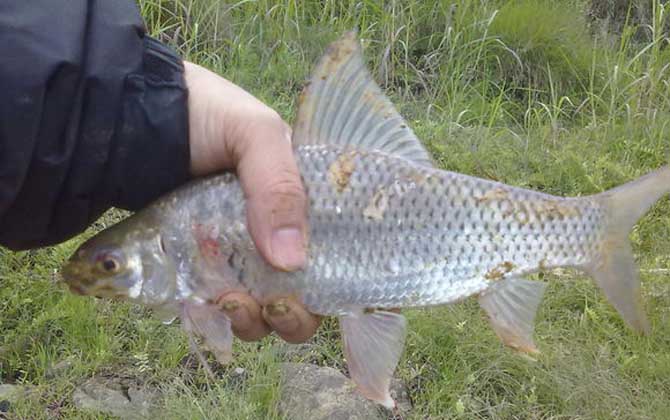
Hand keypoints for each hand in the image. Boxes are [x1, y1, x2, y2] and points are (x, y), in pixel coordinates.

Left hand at [184, 61, 320, 342]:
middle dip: (293, 316)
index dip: (336, 288)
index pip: (336, 258)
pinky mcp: (197, 267)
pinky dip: (214, 317)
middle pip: (302, 298)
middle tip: (274, 305)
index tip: (319, 296)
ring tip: (228, 301)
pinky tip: (203, 306)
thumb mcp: (255, 135)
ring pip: (260, 312)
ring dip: (253, 321)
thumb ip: (279, 187)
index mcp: (303, 205)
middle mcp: (275, 237)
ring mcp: (235, 256)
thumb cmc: (207, 115)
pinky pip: (214, 308)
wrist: (135, 113)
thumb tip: (291, 261)